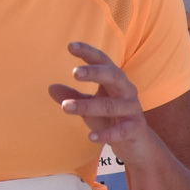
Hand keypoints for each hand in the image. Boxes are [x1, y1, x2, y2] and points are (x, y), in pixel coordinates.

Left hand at [48, 42, 158, 161]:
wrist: (138, 144)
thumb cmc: (110, 119)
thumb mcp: (90, 106)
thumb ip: (73, 96)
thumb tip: (50, 88)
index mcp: (114, 80)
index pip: (102, 61)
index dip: (88, 52)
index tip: (70, 46)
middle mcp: (126, 91)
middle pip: (113, 76)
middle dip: (95, 72)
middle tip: (74, 72)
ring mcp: (133, 109)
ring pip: (112, 105)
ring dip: (88, 106)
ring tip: (65, 107)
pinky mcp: (136, 129)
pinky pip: (122, 131)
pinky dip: (107, 134)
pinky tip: (91, 137)